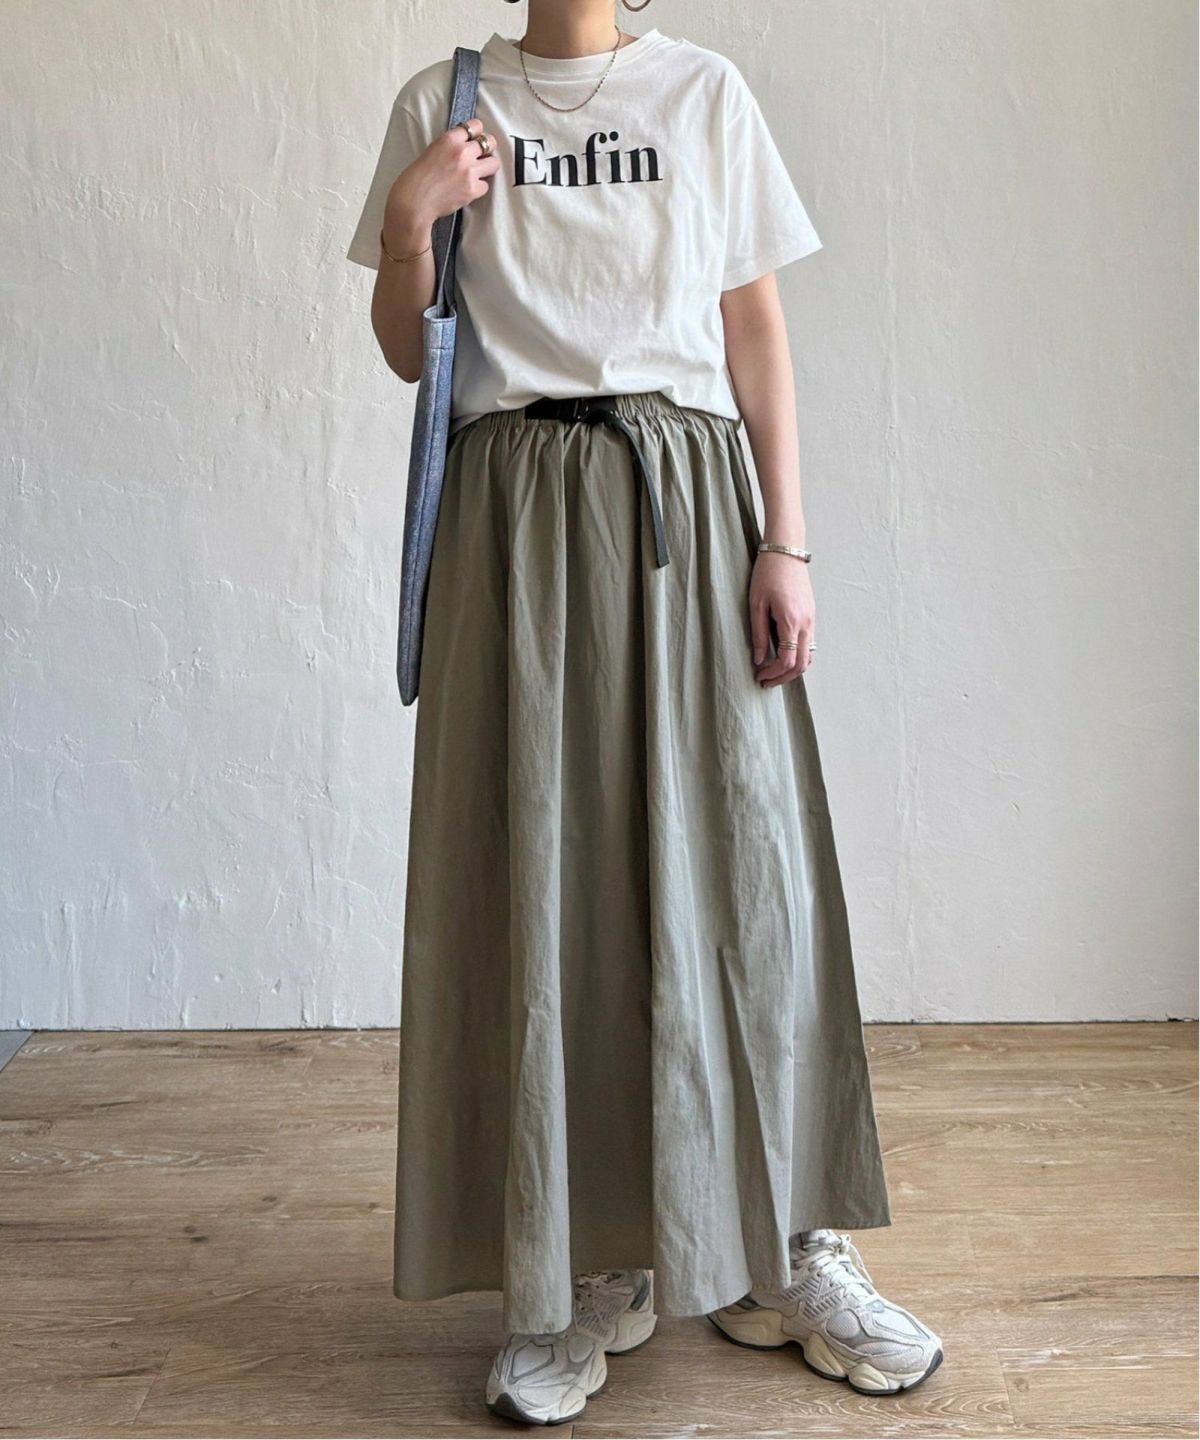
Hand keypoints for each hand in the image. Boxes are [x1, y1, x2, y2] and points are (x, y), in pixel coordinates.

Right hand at [383, 118, 500, 245]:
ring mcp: (469, 171)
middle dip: (488, 149)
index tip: (476, 139)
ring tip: (479, 173)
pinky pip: (486, 185)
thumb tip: (466, 146)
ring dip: (488, 168)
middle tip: (483, 156)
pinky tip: (468, 189)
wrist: (415, 200)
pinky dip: (479, 188)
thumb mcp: (433, 150)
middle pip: (490, 142)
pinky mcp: (473, 189)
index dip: (478, 133)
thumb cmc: (418, 177)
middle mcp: (462, 152)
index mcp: (450, 139)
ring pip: (494, 163)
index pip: (476, 125)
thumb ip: (451, 146)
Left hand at [749, 551, 814, 685]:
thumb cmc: (767, 574)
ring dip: (793, 669)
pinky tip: (783, 656)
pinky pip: (810, 644)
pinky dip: (799, 656)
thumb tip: (759, 659)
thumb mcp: (756, 604)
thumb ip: (758, 634)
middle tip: (766, 681)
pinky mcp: (812, 616)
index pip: (787, 660)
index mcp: (791, 621)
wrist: (786, 552)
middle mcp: (806, 624)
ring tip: (774, 671)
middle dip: (784, 677)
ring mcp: (812, 620)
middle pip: (802, 664)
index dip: (773, 674)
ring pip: (809, 656)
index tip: (759, 676)